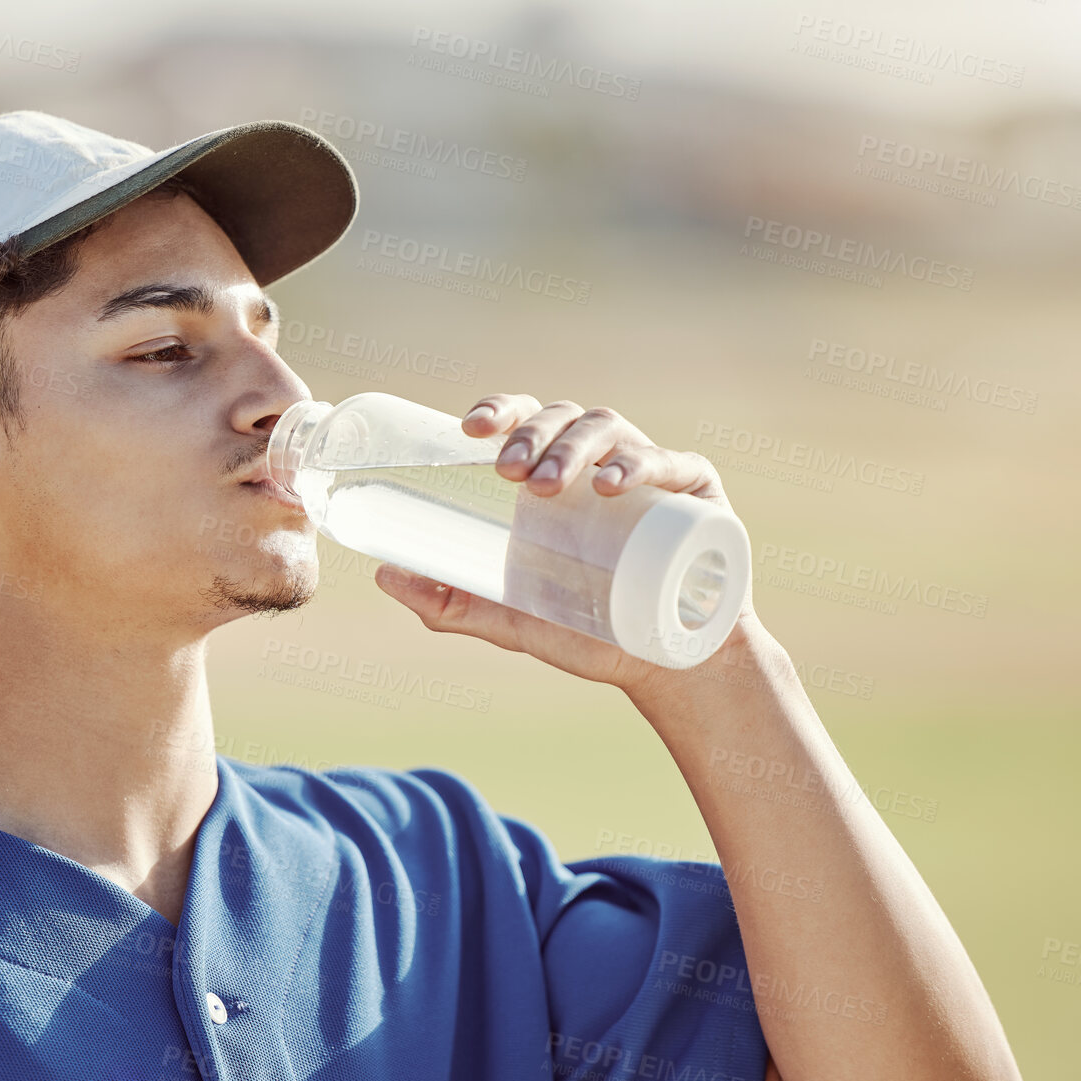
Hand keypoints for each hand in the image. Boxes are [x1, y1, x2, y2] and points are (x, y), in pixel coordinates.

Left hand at [373, 394, 757, 689]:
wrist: (667, 669)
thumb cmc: (590, 634)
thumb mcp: (511, 621)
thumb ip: (449, 603)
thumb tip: (383, 576)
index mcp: (555, 479)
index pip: (523, 423)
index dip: (498, 412)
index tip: (468, 429)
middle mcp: (599, 464)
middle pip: (561, 418)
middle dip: (531, 434)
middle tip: (507, 470)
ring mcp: (651, 473)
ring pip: (609, 428)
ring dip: (575, 446)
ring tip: (548, 485)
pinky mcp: (697, 494)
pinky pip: (673, 463)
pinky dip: (643, 463)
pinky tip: (614, 484)